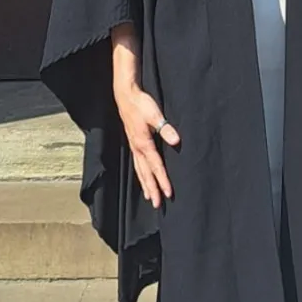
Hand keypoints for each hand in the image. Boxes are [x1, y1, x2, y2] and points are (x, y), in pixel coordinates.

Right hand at [116, 83, 178, 207]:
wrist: (125, 96)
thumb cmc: (140, 104)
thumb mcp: (154, 114)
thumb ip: (165, 128)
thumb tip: (176, 141)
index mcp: (144, 143)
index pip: (156, 166)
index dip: (163, 180)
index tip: (169, 193)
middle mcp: (137, 148)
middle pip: (146, 174)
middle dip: (152, 189)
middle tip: (157, 204)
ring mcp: (134, 146)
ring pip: (140, 171)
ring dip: (145, 185)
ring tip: (149, 197)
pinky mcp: (133, 143)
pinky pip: (137, 164)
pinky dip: (141, 174)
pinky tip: (143, 179)